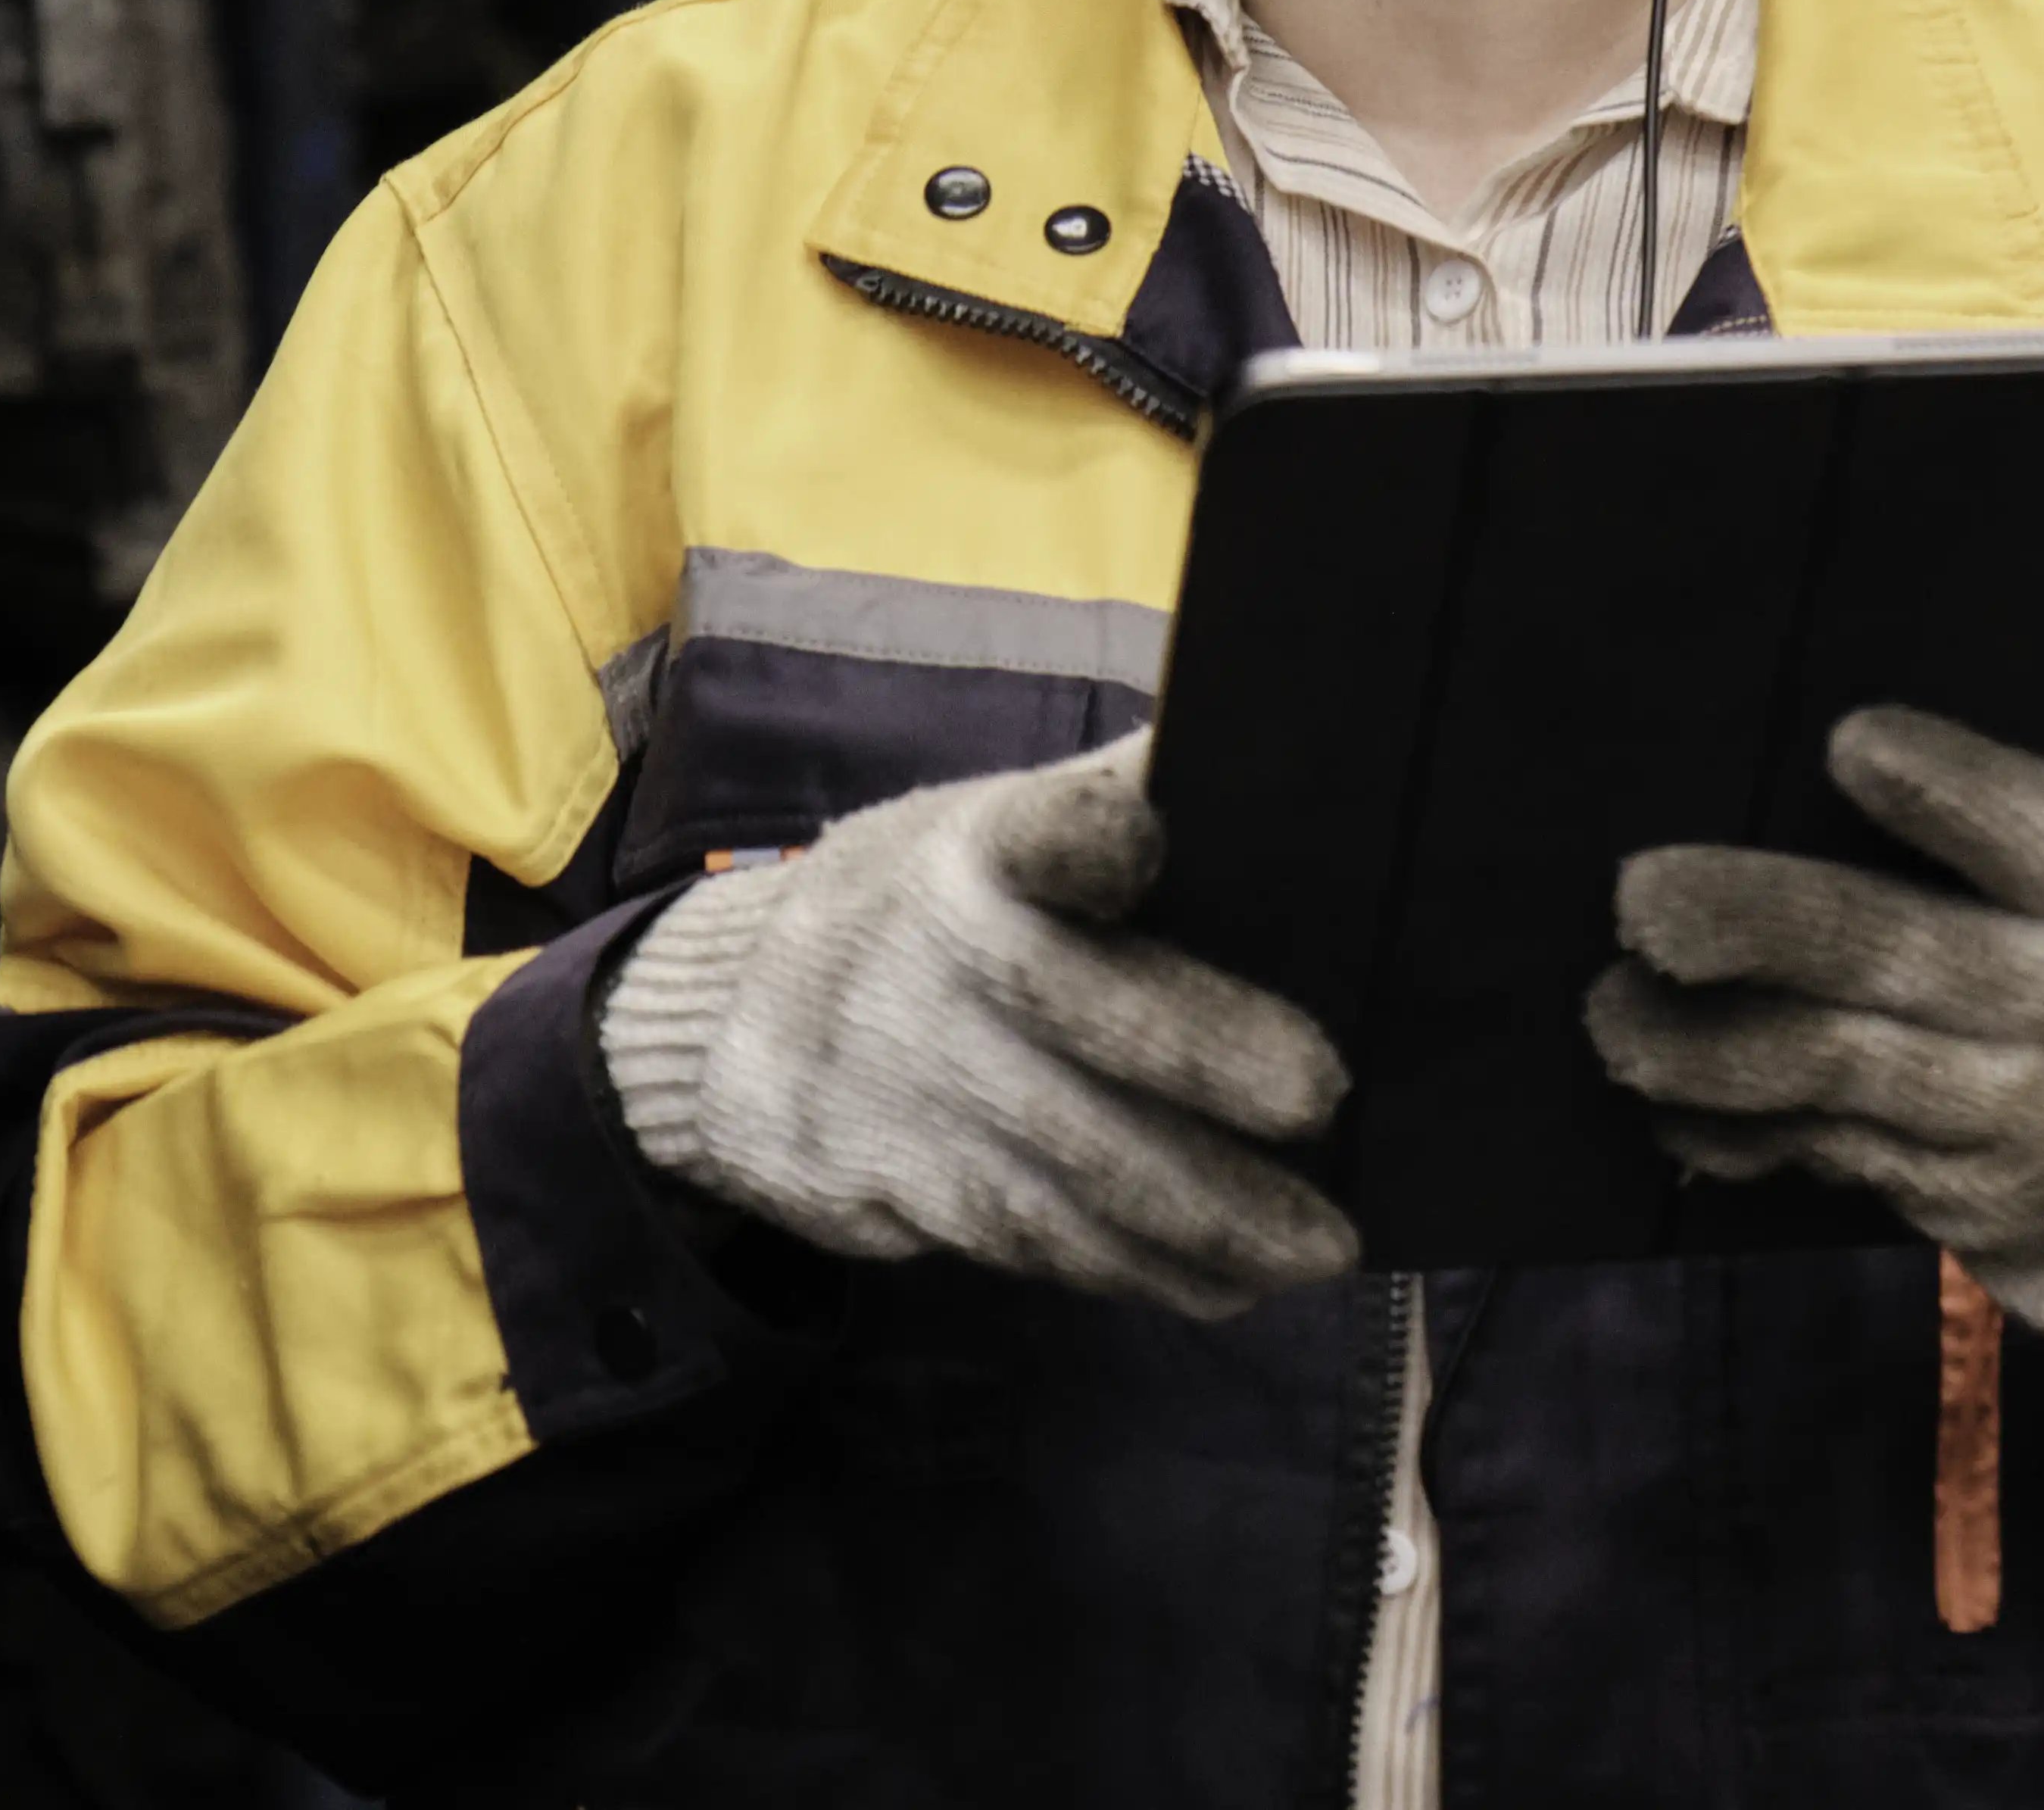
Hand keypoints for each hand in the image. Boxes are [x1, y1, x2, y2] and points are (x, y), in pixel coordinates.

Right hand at [596, 738, 1360, 1318]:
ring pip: (1067, 1159)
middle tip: (1319, 1097)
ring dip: (1200, 1212)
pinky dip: (1135, 1270)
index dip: (1085, 833)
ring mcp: (915, 1085)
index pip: (1034, 830)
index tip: (1143, 838)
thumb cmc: (918, 910)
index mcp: (979, 851)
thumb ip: (1105, 808)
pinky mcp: (902, 1188)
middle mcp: (940, 961)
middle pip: (1073, 1005)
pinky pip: (1034, 1239)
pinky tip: (1222, 1284)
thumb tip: (1274, 758)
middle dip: (1198, 1053)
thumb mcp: (983, 830)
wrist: (724, 1018)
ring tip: (1312, 1247)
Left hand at [1582, 705, 2043, 1358]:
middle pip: (1899, 953)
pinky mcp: (1983, 1208)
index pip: (2036, 830)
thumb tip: (1923, 663)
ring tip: (1614, 1014)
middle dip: (1757, 921)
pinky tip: (1672, 1109)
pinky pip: (1840, 1158)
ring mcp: (2037, 1123)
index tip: (1843, 741)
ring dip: (1710, 1048)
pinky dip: (1746, 1133)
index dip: (1942, 787)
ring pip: (1843, 1072)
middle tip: (1641, 898)